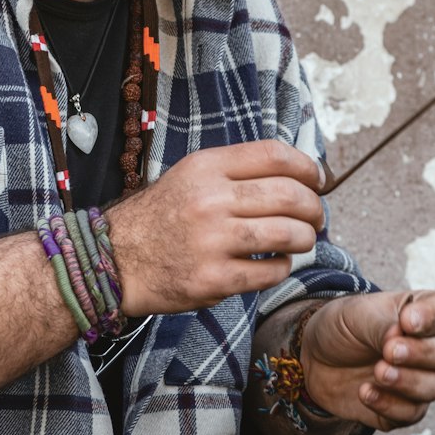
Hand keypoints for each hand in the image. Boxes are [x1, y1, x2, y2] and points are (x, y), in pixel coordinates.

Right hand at [107, 140, 325, 317]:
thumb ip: (235, 172)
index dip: (308, 166)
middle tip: (317, 216)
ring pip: (288, 234)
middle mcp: (210, 199)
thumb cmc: (161, 216)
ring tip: (302, 240)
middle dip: (315, 207)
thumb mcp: (190, 176)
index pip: (275, 155)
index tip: (319, 179)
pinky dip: (283, 267)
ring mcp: (212, 241)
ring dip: (305, 238)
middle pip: (290, 195)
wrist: (115, 258)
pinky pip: (270, 272)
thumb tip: (296, 176)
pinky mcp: (213, 279)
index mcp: (206, 166)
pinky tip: (276, 263)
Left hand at [301, 290, 434, 430]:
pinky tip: (365, 392)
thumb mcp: (356, 315)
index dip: (433, 317)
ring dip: (407, 382)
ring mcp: (418, 379)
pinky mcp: (404, 408)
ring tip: (378, 373)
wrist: (315, 358)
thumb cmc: (342, 327)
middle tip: (390, 351)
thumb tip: (399, 338)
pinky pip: (411, 413)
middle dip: (422, 353)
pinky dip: (389, 405)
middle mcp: (427, 347)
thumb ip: (382, 325)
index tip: (407, 322)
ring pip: (434, 387)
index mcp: (419, 313)